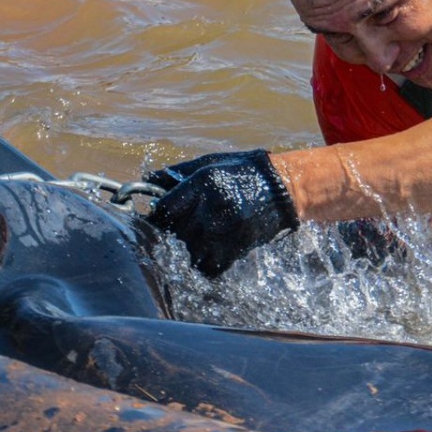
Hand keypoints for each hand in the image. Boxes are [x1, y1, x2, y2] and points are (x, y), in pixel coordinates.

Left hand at [144, 149, 297, 277]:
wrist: (284, 186)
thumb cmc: (243, 171)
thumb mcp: (210, 164)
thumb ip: (178, 173)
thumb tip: (147, 181)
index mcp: (203, 183)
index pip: (164, 209)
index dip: (156, 218)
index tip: (158, 221)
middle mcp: (213, 207)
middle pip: (175, 234)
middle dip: (171, 236)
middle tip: (173, 235)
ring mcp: (227, 229)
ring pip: (190, 253)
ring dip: (188, 252)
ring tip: (192, 244)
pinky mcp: (239, 245)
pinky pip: (210, 266)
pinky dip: (205, 264)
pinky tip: (208, 254)